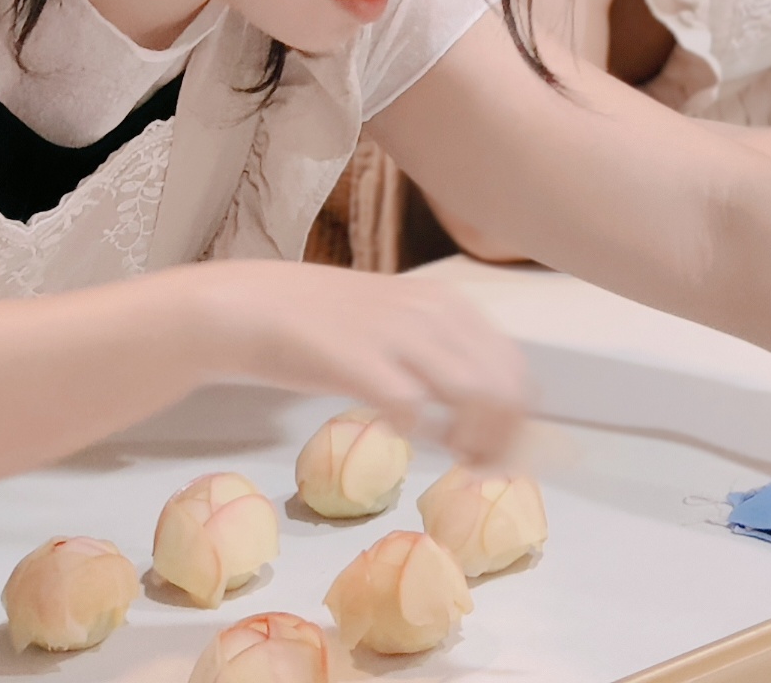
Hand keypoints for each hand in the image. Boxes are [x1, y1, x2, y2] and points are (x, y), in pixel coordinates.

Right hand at [196, 261, 531, 467]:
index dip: (517, 417)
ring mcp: (397, 333)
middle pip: (501, 386)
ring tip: (452, 457)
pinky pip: (411, 406)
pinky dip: (420, 431)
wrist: (253, 308)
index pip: (513, 366)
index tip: (503, 450)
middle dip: (501, 437)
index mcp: (448, 303)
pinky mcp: (358, 360)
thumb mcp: (398, 322)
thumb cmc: (325, 324)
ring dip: (470, 438)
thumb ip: (440, 351)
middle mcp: (432, 312)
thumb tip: (486, 405)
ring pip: (472, 394)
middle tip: (478, 466)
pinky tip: (405, 437)